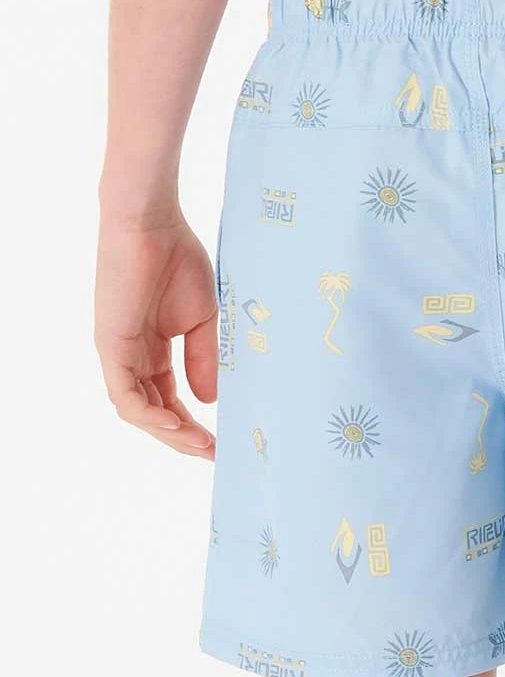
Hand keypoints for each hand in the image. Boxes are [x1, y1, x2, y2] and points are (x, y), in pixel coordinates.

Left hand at [95, 212, 216, 459]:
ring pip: (138, 411)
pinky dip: (149, 415)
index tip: (222, 444)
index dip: (194, 425)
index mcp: (151, 350)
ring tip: (200, 444)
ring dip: (169, 433)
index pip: (170, 400)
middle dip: (183, 438)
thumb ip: (203, 360)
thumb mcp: (202, 321)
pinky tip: (176, 424)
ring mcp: (118, 354)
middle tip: (214, 454)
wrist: (153, 223)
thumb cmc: (177, 260)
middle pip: (154, 413)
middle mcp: (131, 357)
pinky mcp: (110, 345)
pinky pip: (125, 395)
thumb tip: (209, 401)